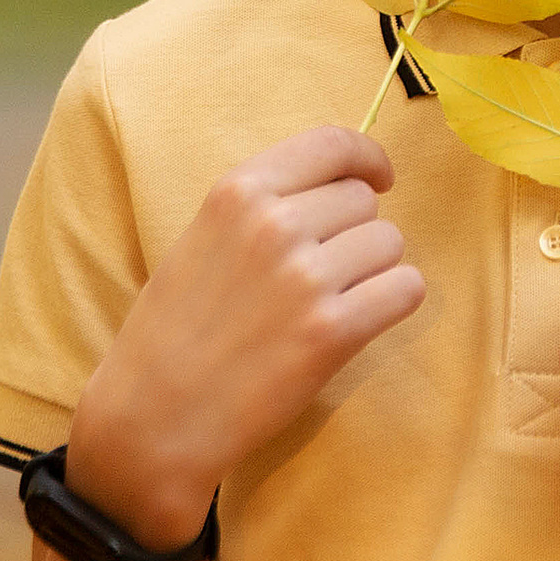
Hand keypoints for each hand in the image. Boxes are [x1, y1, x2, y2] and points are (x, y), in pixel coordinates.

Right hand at [65, 125, 423, 548]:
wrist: (154, 416)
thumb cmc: (175, 329)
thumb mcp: (204, 237)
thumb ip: (265, 204)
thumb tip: (345, 182)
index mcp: (238, 191)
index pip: (333, 144)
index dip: (368, 158)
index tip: (379, 177)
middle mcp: (275, 223)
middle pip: (363, 201)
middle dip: (352, 232)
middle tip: (317, 275)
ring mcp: (306, 276)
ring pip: (389, 243)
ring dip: (372, 270)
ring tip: (326, 303)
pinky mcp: (332, 330)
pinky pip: (406, 289)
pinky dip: (392, 302)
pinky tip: (358, 322)